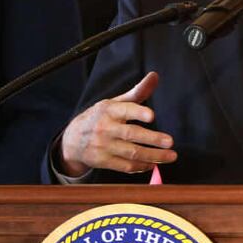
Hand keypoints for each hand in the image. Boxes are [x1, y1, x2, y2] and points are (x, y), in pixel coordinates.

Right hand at [59, 71, 176, 175]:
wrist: (72, 140)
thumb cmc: (100, 117)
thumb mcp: (114, 103)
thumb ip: (137, 92)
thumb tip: (155, 76)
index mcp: (109, 110)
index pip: (125, 110)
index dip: (138, 112)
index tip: (152, 116)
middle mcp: (105, 127)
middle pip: (131, 134)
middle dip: (152, 138)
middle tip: (170, 141)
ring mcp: (103, 146)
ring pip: (131, 152)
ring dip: (153, 156)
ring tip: (171, 156)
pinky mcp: (102, 161)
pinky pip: (125, 166)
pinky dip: (141, 166)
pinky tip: (154, 164)